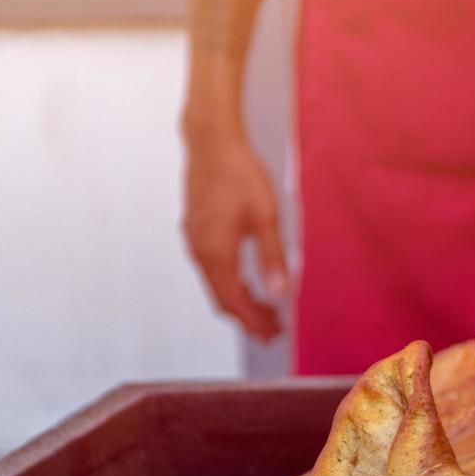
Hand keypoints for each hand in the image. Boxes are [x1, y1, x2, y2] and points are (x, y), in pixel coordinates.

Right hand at [181, 131, 288, 341]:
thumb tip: (280, 294)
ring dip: (241, 301)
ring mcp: (194, 241)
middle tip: (275, 329)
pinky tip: (250, 283)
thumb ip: (272, 258)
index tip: (275, 333)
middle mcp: (199, 251)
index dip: (254, 322)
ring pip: (216, 284)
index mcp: (216, 252)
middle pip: (222, 298)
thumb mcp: (266, 217)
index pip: (234, 301)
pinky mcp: (196, 231)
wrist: (211, 142)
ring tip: (268, 310)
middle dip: (248, 317)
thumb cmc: (240, 174)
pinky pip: (212, 269)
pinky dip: (231, 283)